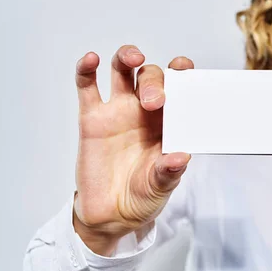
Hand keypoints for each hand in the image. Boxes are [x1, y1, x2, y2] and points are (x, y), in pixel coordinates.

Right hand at [72, 45, 193, 254]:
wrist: (112, 214)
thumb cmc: (144, 194)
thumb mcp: (162, 185)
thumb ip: (169, 171)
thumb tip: (181, 157)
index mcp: (168, 120)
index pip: (178, 86)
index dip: (182, 72)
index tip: (185, 70)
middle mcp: (144, 110)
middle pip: (150, 75)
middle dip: (154, 82)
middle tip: (154, 101)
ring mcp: (118, 111)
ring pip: (122, 70)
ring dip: (127, 56)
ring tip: (133, 58)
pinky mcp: (92, 118)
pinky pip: (87, 86)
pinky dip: (86, 69)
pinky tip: (91, 60)